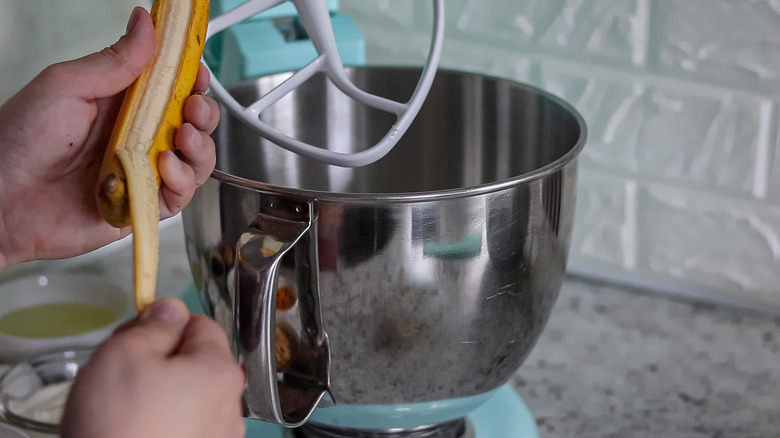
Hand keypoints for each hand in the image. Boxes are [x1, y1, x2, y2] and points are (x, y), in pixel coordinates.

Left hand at [0, 7, 218, 266]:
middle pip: (193, 123)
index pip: (172, 87)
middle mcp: (137, 136)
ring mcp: (143, 170)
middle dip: (203, 114)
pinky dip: (181, 181)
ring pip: (195, 160)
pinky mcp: (144, 204)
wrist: (2, 199)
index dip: (191, 79)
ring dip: (199, 148)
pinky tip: (164, 169)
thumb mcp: (67, 86)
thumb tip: (144, 23)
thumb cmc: (20, 139)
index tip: (197, 73)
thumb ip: (115, 60)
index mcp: (121, 103)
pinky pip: (180, 195)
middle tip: (192, 110)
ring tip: (181, 139)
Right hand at [60, 298, 245, 437]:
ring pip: (190, 398)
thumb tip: (170, 310)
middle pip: (197, 363)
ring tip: (122, 411)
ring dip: (161, 396)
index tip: (134, 336)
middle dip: (159, 362)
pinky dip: (162, 426)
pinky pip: (185, 429)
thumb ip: (152, 326)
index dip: (163, 325)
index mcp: (219, 370)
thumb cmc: (118, 427)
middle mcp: (231, 405)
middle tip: (120, 375)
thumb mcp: (124, 355)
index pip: (201, 324)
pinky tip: (134, 433)